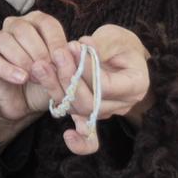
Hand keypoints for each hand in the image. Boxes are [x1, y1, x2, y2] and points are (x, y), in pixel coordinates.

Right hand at [0, 12, 72, 139]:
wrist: (26, 104)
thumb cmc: (46, 82)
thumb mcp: (62, 70)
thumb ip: (68, 58)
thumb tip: (78, 47)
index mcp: (35, 22)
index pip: (45, 22)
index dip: (55, 41)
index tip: (63, 60)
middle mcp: (13, 25)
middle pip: (23, 29)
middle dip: (39, 52)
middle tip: (48, 72)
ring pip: (5, 40)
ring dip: (23, 60)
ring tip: (34, 77)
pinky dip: (7, 69)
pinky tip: (20, 79)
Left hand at [51, 23, 150, 156]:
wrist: (122, 57)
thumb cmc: (120, 44)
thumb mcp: (114, 37)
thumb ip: (99, 44)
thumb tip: (82, 47)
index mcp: (136, 84)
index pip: (106, 85)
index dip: (86, 69)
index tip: (73, 46)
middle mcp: (124, 104)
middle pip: (91, 103)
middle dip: (68, 79)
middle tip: (55, 55)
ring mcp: (107, 112)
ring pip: (79, 111)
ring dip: (57, 89)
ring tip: (41, 66)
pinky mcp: (92, 115)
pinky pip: (85, 133)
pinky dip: (77, 139)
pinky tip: (67, 136)